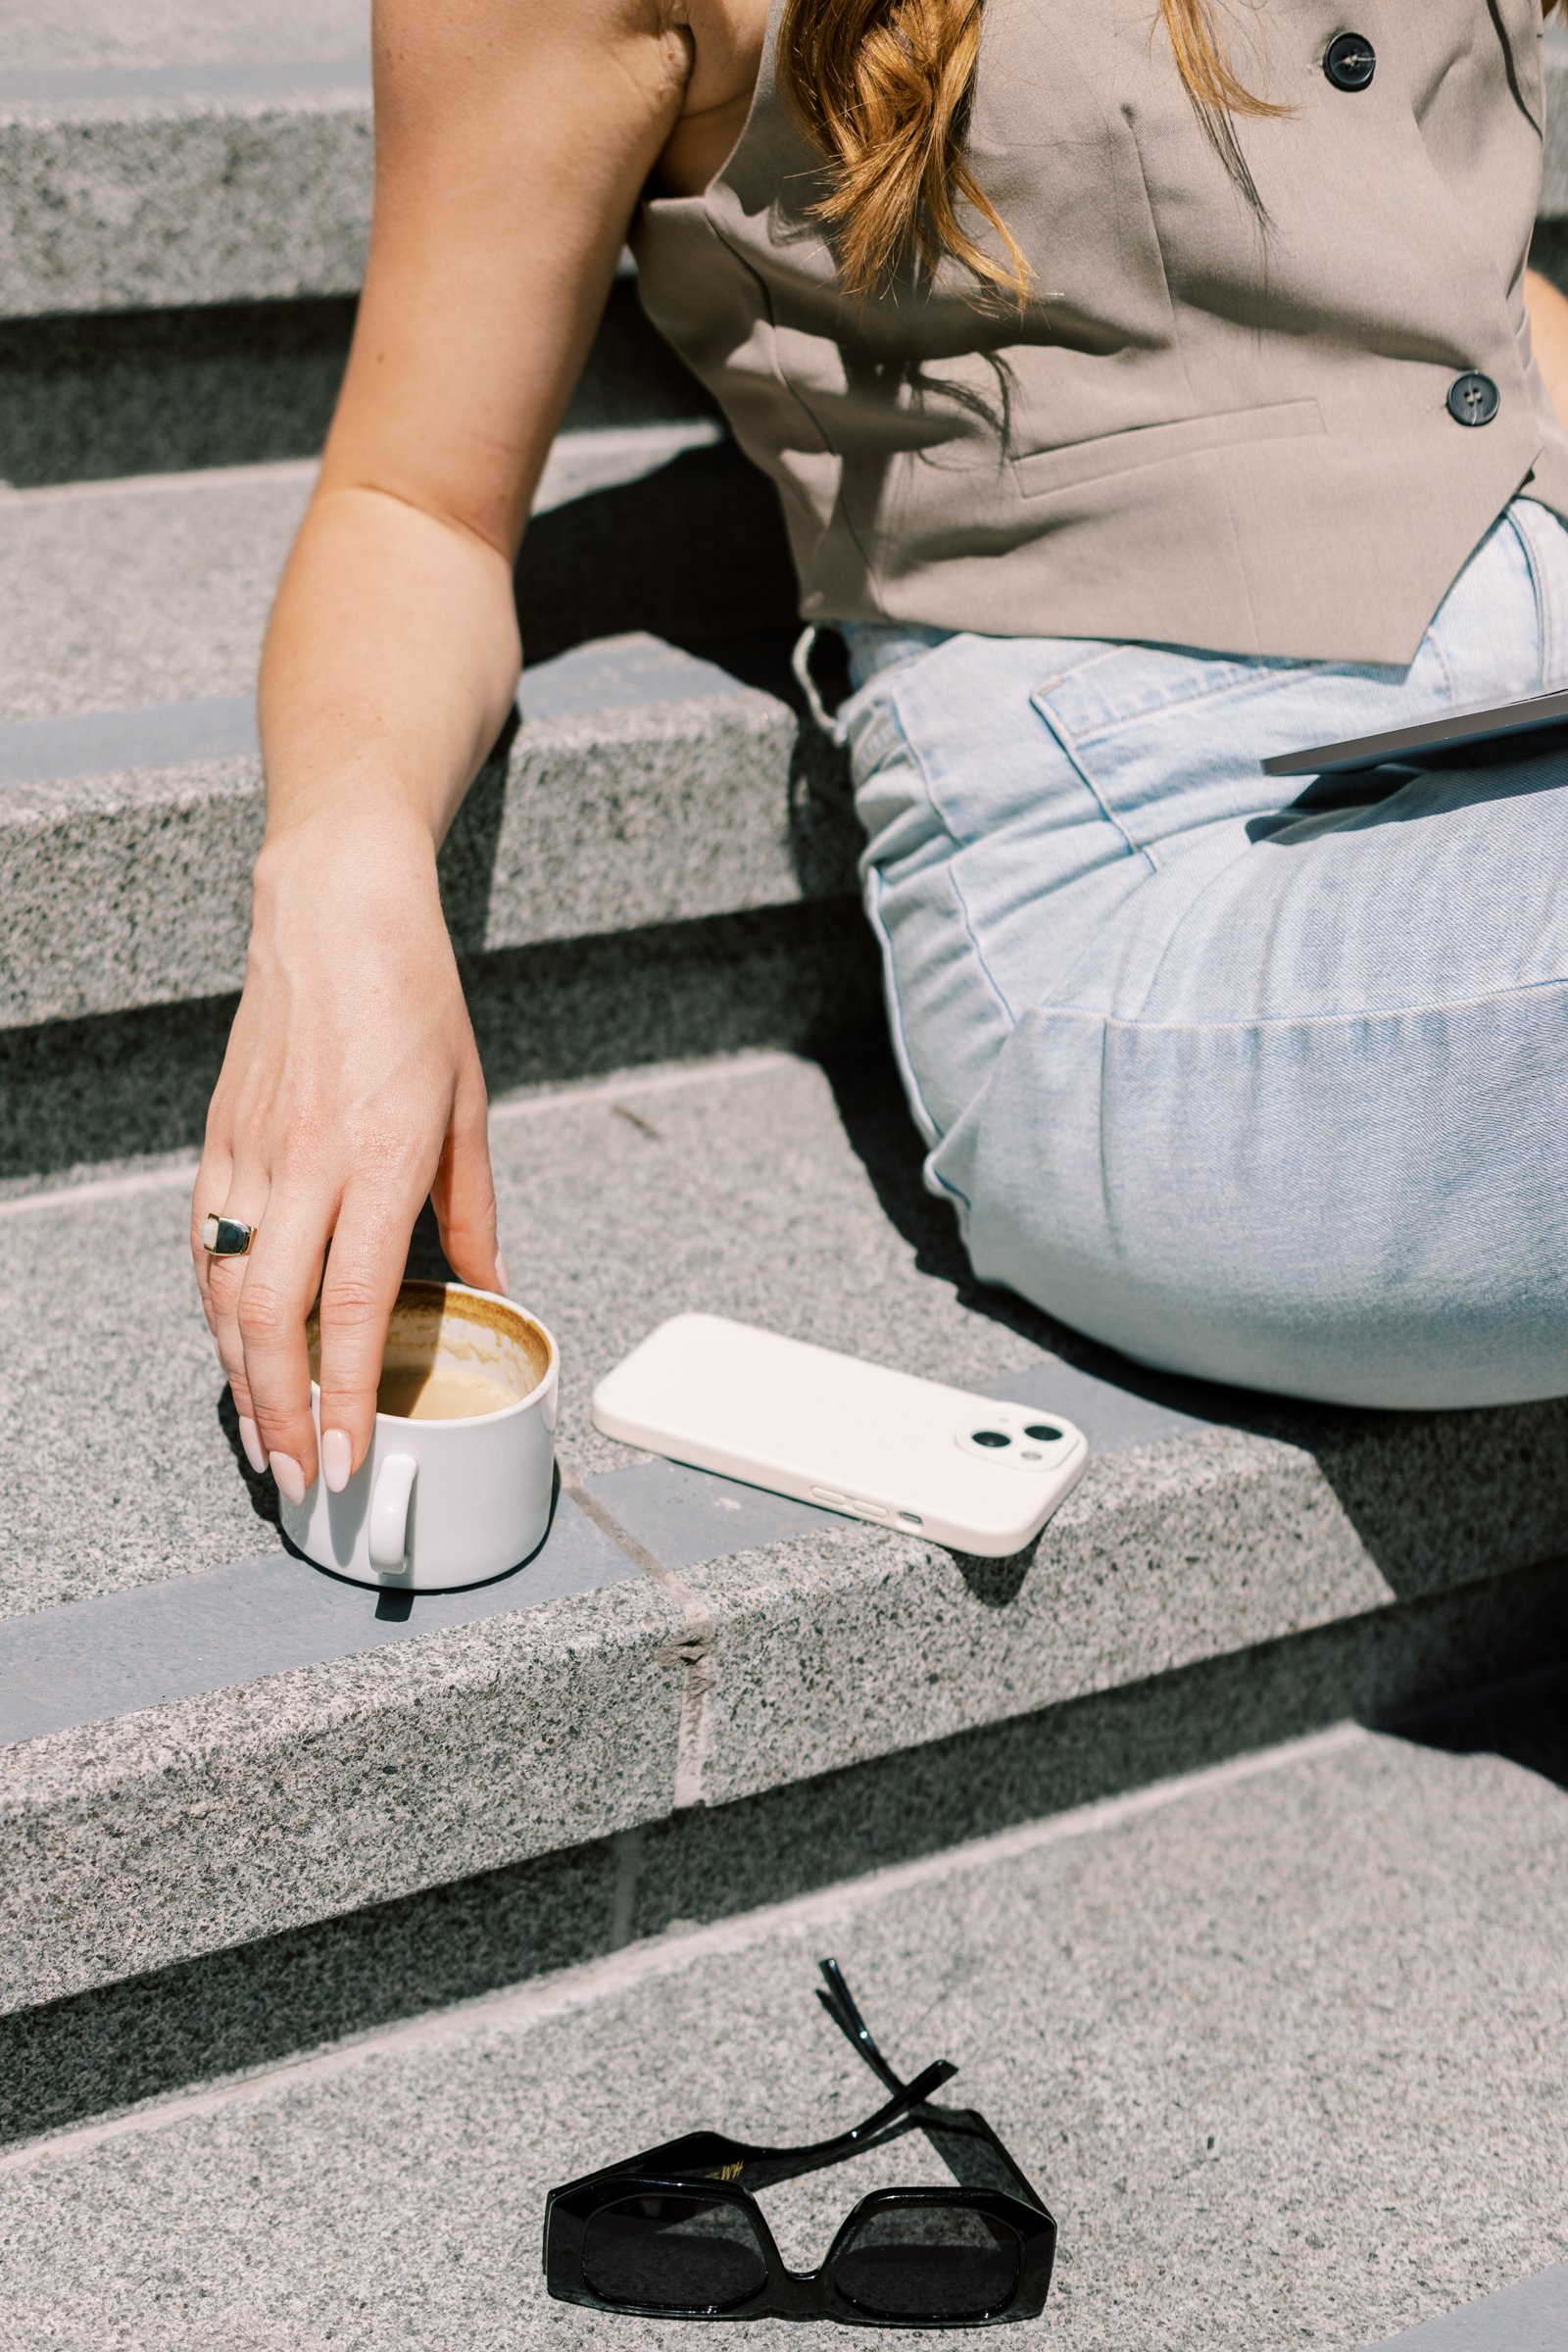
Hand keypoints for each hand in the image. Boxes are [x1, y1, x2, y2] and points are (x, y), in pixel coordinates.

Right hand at [191, 816, 503, 1502]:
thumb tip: (492, 1291)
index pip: (349, 1306)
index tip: (345, 1458)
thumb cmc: (415, 1003)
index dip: (341, 1395)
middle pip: (272, 1319)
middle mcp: (305, 1164)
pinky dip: (213, 1309)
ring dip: (239, 1377)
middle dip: (278, 1413)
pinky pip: (204, 1243)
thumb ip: (475, 1212)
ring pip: (226, 1291)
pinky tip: (230, 1350)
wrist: (336, 914)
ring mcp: (251, 1153)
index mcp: (379, 1160)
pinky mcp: (219, 1139)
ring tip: (261, 1439)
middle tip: (296, 1480)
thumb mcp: (468, 1109)